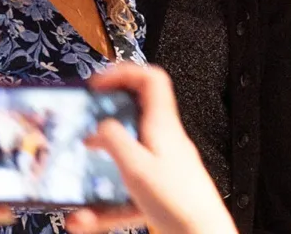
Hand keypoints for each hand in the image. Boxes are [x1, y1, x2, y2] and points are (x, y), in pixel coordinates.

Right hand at [67, 64, 236, 233]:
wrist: (201, 232)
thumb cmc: (177, 201)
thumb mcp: (136, 167)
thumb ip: (115, 141)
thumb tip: (101, 126)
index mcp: (163, 125)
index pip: (150, 79)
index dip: (124, 72)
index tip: (99, 82)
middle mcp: (166, 138)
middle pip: (139, 107)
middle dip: (111, 107)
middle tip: (90, 113)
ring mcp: (166, 159)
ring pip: (133, 142)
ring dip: (109, 147)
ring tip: (89, 153)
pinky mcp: (163, 181)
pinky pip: (133, 175)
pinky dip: (111, 187)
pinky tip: (92, 212)